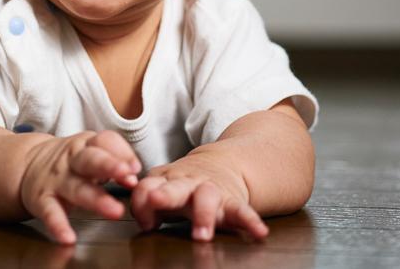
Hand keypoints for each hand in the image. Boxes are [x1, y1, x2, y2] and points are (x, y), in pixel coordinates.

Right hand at [20, 130, 140, 243]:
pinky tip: (68, 238)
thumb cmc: (69, 162)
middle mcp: (71, 161)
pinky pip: (50, 213)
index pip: (104, 141)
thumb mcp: (90, 152)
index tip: (135, 169)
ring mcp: (56, 180)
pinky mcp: (41, 200)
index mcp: (86, 145)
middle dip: (109, 166)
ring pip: (77, 188)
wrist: (26, 164)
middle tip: (127, 176)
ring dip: (96, 200)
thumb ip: (114, 160)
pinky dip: (58, 225)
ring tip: (115, 212)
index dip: (122, 152)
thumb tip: (134, 175)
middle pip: (91, 160)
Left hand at [130, 154, 268, 241]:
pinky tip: (258, 232)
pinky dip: (251, 222)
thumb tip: (145, 221)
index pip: (147, 187)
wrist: (220, 165)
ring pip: (207, 197)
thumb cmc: (185, 184)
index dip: (141, 202)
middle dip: (166, 194)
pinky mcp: (233, 202)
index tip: (145, 222)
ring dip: (203, 214)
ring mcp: (211, 191)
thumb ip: (146, 203)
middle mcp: (188, 184)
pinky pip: (243, 211)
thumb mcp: (163, 187)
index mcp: (168, 180)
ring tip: (202, 235)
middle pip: (175, 187)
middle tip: (157, 199)